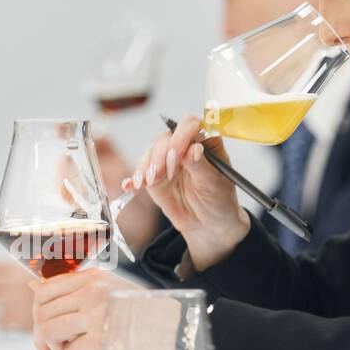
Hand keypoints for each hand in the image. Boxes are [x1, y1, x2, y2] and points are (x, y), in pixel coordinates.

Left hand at [30, 268, 141, 349]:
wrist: (176, 332)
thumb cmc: (145, 315)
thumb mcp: (111, 292)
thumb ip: (75, 291)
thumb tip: (33, 288)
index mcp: (93, 277)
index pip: (45, 290)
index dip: (38, 314)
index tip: (46, 330)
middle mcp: (91, 291)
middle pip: (41, 313)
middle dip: (42, 338)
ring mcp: (95, 313)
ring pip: (48, 331)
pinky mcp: (100, 338)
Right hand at [124, 114, 248, 270]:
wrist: (208, 224)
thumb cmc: (219, 200)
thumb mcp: (215, 184)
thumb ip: (201, 166)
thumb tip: (192, 150)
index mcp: (205, 142)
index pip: (190, 125)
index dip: (181, 136)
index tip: (177, 155)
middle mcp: (184, 146)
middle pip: (165, 137)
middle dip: (160, 155)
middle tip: (161, 174)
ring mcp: (167, 160)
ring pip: (151, 152)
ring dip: (145, 166)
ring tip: (146, 183)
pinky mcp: (155, 176)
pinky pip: (140, 172)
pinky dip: (134, 178)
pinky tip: (130, 186)